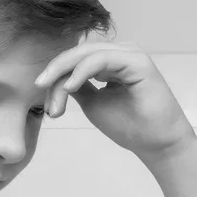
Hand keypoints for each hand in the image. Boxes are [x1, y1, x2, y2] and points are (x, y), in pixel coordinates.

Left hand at [35, 41, 196, 161]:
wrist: (157, 144)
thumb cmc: (130, 126)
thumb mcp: (93, 103)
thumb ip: (76, 87)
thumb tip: (55, 79)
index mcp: (112, 61)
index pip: (76, 60)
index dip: (56, 77)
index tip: (48, 106)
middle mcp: (121, 53)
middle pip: (77, 54)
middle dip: (55, 72)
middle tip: (38, 88)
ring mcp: (130, 54)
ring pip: (86, 55)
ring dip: (64, 75)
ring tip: (55, 101)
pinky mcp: (137, 61)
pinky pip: (100, 60)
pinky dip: (81, 72)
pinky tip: (69, 87)